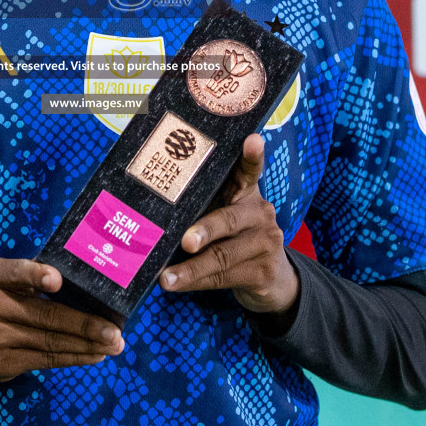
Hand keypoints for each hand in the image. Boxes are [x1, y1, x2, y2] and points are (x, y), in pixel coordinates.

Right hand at [0, 258, 124, 383]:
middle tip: (114, 330)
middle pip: (46, 316)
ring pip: (50, 342)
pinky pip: (44, 360)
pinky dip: (73, 357)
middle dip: (85, 324)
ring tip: (114, 344)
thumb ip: (26, 277)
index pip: (14, 273)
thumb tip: (77, 282)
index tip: (56, 281)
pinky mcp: (2, 363)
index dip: (35, 276)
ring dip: (87, 345)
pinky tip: (93, 355)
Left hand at [158, 134, 298, 313]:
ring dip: (191, 269)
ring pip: (223, 255)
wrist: (272, 278)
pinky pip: (223, 277)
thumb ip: (201, 203)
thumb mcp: (223, 214)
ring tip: (167, 278)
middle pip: (229, 219)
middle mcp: (261, 212)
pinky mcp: (263, 270)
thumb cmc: (233, 237)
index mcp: (246, 192)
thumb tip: (153, 206)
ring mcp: (266, 242)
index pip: (250, 169)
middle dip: (205, 231)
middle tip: (186, 241)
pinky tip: (177, 285)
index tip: (252, 140)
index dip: (251, 156)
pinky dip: (196, 282)